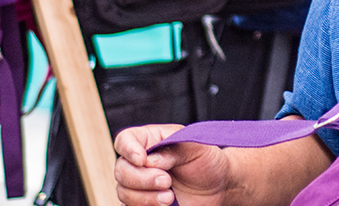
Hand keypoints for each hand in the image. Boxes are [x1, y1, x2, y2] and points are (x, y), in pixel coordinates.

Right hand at [114, 124, 229, 205]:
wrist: (217, 187)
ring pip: (123, 192)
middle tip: (167, 181)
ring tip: (170, 197)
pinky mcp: (142, 203)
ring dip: (145, 197)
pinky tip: (166, 205)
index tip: (142, 160)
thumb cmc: (206, 161)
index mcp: (150, 140)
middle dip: (142, 179)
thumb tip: (150, 160)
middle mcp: (140, 162)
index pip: (125, 140)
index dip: (128, 149)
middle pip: (121, 170)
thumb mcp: (198, 147)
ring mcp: (139, 185)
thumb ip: (173, 148)